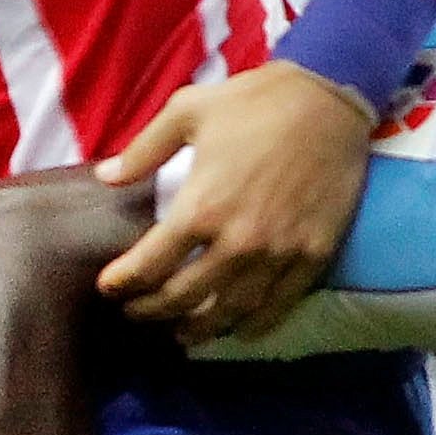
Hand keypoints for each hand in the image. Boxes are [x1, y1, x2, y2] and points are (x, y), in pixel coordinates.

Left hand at [91, 63, 371, 339]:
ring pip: (230, 309)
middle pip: (184, 296)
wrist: (329, 99)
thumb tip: (106, 176)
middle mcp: (236, 242)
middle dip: (152, 310)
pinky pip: (280, 304)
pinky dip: (256, 324)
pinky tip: (240, 330)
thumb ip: (144, 150)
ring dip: (200, 328)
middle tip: (136, 313)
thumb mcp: (187, 110)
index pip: (149, 264)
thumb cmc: (255, 101)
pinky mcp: (313, 255)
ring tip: (182, 334)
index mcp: (200, 207)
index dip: (123, 282)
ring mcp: (278, 253)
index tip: (109, 288)